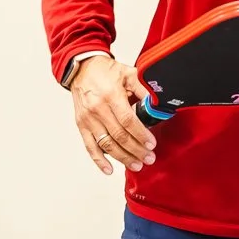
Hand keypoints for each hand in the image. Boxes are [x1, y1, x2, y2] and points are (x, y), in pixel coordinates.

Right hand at [70, 56, 155, 174]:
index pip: (128, 121)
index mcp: (111, 95)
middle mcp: (97, 109)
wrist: (82, 68)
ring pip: (106, 144)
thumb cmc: (105, 71)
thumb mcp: (128, 73)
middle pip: (119, 136)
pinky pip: (89, 146)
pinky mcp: (81, 125)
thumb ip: (143, 89)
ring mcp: (88, 119)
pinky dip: (99, 160)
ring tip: (136, 165)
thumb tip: (157, 104)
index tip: (151, 144)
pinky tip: (109, 169)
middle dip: (136, 150)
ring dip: (122, 158)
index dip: (141, 135)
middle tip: (149, 158)